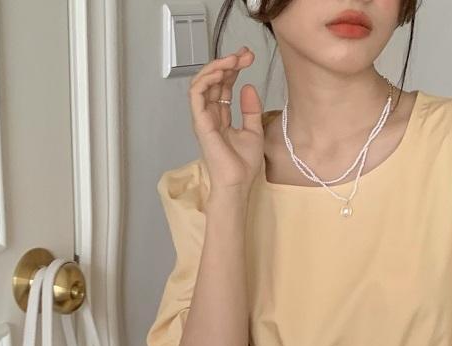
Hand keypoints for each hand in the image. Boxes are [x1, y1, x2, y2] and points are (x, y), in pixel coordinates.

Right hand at [190, 53, 264, 196]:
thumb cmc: (243, 166)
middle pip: (214, 80)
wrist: (237, 184)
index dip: (234, 68)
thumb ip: (251, 109)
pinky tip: (221, 72)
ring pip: (202, 82)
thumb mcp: (254, 131)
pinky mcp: (200, 122)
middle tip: (245, 54)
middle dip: (228, 63)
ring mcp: (203, 118)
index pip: (224, 85)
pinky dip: (207, 79)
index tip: (248, 57)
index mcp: (221, 116)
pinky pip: (196, 93)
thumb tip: (248, 86)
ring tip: (233, 60)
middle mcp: (210, 114)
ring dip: (217, 67)